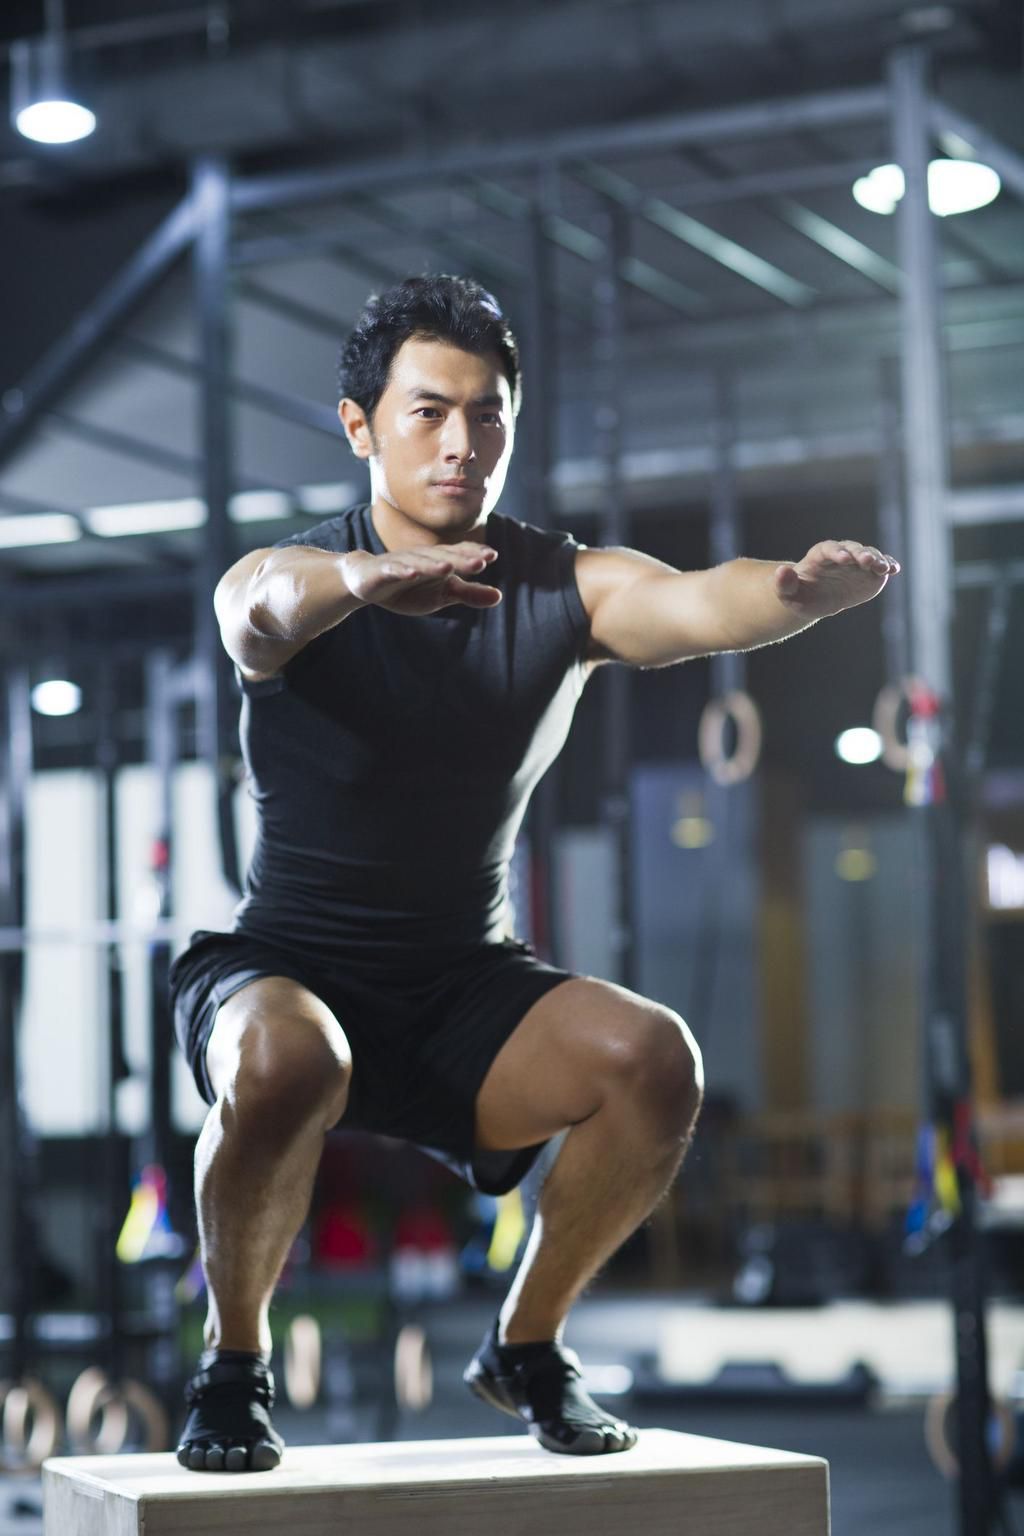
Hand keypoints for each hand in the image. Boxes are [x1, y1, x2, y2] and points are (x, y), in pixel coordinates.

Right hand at [341, 541, 500, 616]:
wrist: (366, 582)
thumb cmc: (409, 587)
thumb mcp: (441, 595)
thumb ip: (468, 594)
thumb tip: (499, 596)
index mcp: (439, 561)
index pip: (460, 554)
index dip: (475, 554)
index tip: (492, 556)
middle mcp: (423, 557)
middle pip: (444, 556)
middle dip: (461, 558)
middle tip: (481, 561)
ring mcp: (402, 562)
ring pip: (420, 561)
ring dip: (434, 564)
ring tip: (449, 568)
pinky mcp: (382, 571)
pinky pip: (393, 569)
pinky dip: (402, 570)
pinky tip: (412, 573)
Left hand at [775, 540, 900, 618]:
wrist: (815, 599)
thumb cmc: (799, 595)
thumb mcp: (787, 593)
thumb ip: (783, 583)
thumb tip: (781, 572)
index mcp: (820, 555)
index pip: (829, 549)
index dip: (837, 552)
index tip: (844, 559)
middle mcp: (841, 554)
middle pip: (852, 549)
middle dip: (860, 554)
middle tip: (867, 560)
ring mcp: (857, 562)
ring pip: (869, 555)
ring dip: (877, 559)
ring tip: (885, 568)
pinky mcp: (870, 572)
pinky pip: (881, 566)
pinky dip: (889, 565)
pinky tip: (895, 569)